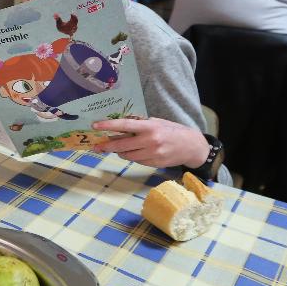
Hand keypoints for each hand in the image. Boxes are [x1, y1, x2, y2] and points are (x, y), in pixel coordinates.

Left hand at [90, 118, 209, 168]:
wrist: (191, 146)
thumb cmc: (172, 130)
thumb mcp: (156, 122)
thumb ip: (139, 123)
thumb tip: (119, 124)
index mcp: (150, 127)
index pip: (125, 125)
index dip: (108, 125)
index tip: (95, 125)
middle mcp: (150, 141)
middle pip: (121, 145)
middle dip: (107, 145)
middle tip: (97, 145)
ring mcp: (152, 154)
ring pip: (127, 155)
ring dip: (119, 151)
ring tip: (117, 147)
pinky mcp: (153, 164)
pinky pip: (136, 160)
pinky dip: (132, 156)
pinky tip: (135, 151)